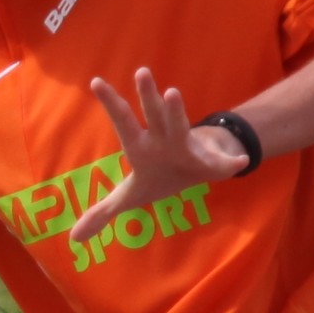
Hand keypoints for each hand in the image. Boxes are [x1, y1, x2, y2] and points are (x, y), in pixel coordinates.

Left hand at [67, 67, 251, 244]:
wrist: (197, 169)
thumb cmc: (158, 176)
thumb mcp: (128, 197)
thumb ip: (101, 213)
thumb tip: (73, 240)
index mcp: (140, 144)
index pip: (122, 121)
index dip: (110, 103)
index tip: (95, 81)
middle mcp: (162, 138)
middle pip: (153, 114)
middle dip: (147, 96)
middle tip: (140, 72)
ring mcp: (187, 146)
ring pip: (181, 126)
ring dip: (176, 112)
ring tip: (172, 93)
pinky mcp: (211, 160)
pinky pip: (221, 163)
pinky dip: (230, 162)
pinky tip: (240, 162)